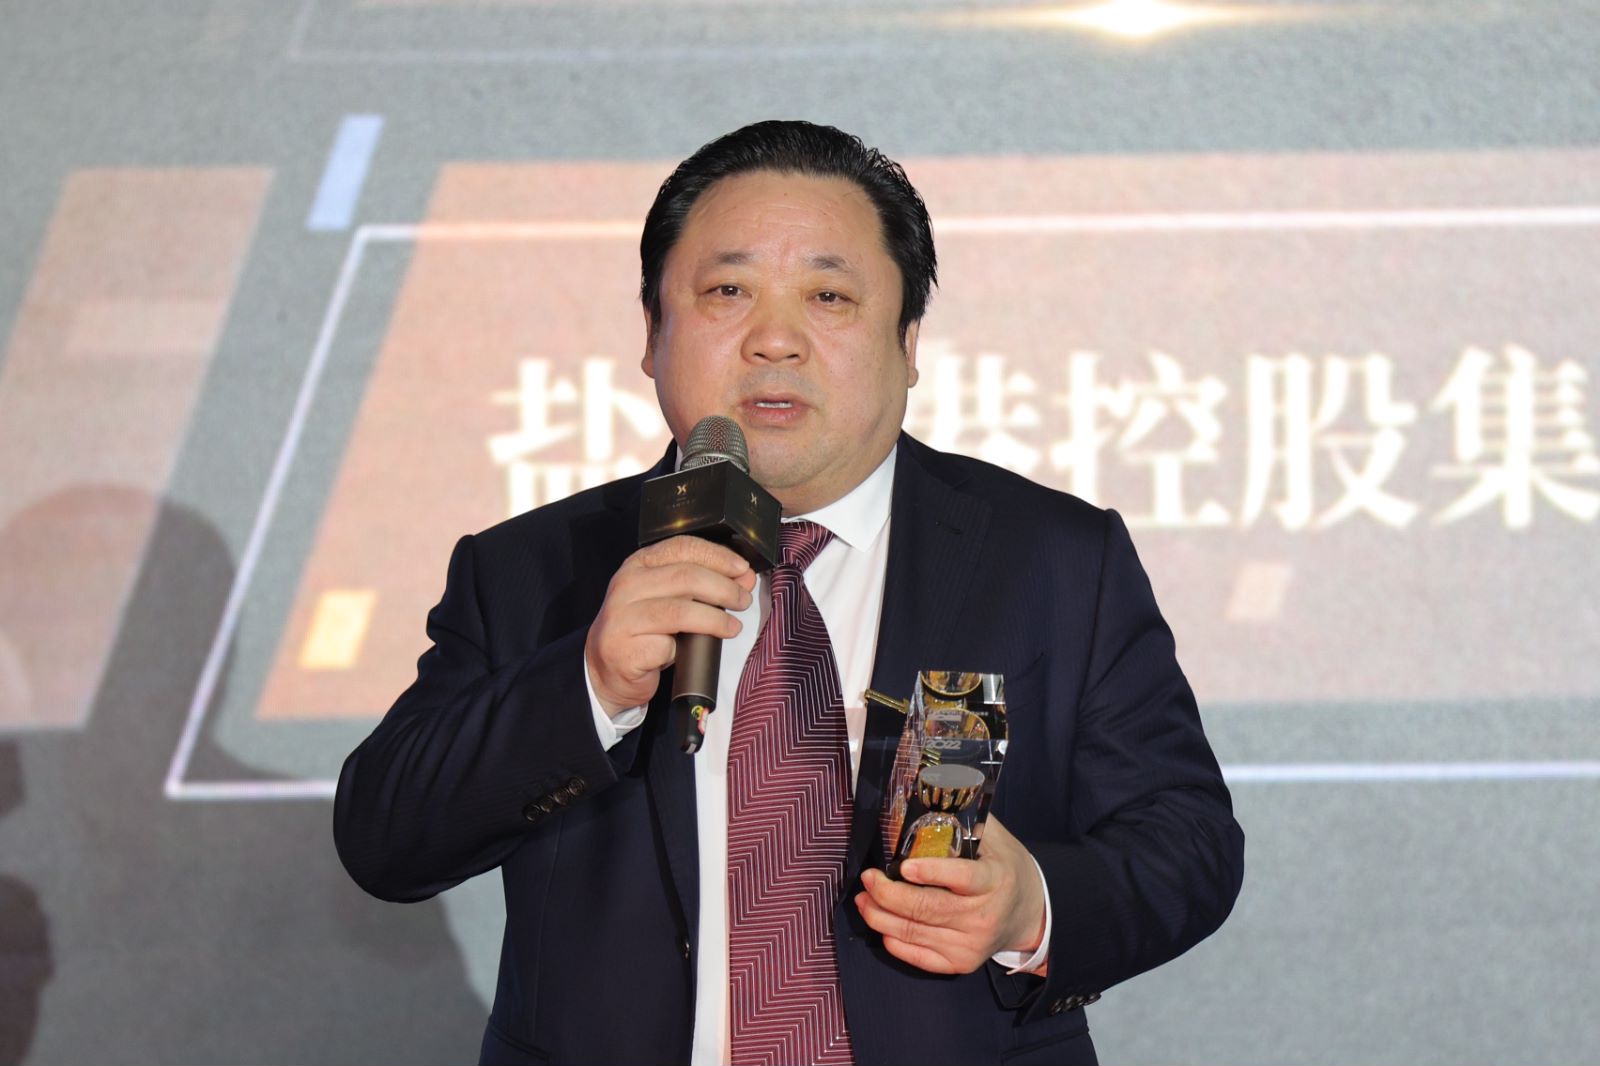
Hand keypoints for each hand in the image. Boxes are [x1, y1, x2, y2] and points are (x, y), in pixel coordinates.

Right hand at [584, 536, 756, 717]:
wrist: (606, 670)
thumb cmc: (644, 631)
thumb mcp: (669, 598)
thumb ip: (701, 584)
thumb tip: (743, 577)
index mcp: (639, 564)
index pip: (681, 547)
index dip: (717, 555)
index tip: (741, 568)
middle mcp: (626, 585)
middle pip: (686, 577)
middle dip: (724, 588)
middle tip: (742, 600)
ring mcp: (622, 618)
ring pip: (680, 611)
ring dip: (715, 618)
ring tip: (733, 626)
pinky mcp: (625, 650)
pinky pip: (667, 645)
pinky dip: (688, 649)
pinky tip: (695, 651)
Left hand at [854, 815, 1045, 974]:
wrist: (1029, 914)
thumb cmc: (1005, 868)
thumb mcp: (995, 838)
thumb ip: (965, 820)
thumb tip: (931, 793)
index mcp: (995, 879)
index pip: (962, 878)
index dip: (930, 873)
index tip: (903, 866)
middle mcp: (983, 916)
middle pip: (927, 908)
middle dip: (888, 894)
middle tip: (868, 879)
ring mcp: (972, 945)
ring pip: (916, 933)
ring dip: (881, 916)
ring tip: (863, 900)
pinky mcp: (962, 963)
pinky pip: (920, 958)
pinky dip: (895, 942)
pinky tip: (881, 924)